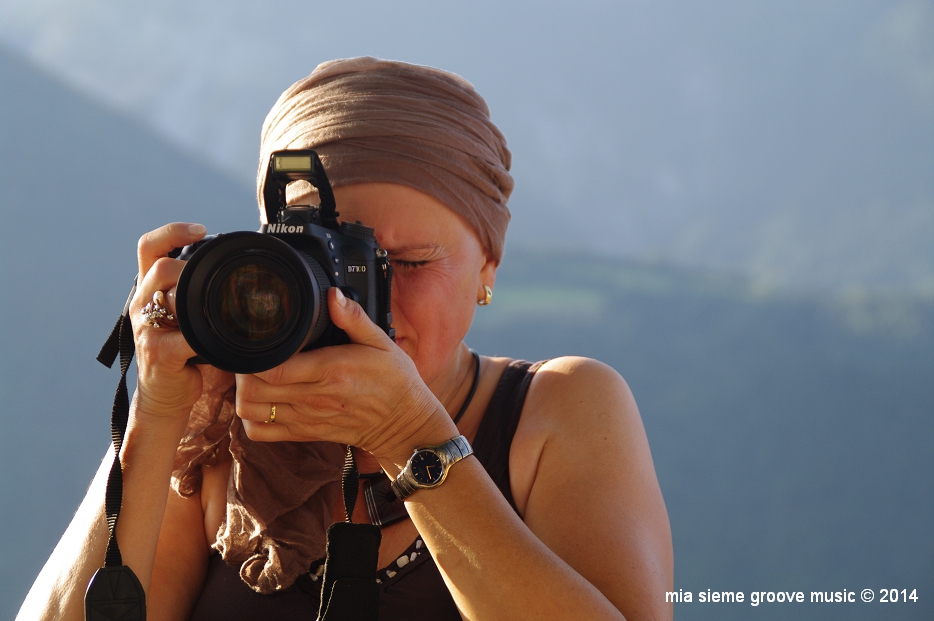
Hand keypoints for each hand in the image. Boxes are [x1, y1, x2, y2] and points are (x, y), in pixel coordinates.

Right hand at [129, 222, 207, 418]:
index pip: (148, 248)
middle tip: (219, 277)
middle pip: (160, 268)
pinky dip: (206, 334)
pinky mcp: (159, 353)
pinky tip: (221, 336)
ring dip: (196, 296)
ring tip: (221, 304)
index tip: (201, 229)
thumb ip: (199, 295)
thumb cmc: (183, 354)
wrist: (167, 395)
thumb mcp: (187, 317)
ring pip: (167, 296)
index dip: (172, 232)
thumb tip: (240, 273)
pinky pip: (184, 335)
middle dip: (191, 268)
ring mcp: (147, 329)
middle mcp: (142, 305)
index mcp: (150, 291)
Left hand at [234, 287, 456, 464]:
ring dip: (244, 392)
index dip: (256, 355)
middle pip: (253, 388)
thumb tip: (333, 295)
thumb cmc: (394, 380)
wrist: (404, 422)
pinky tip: (262, 401)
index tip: (258, 341)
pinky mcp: (305, 433)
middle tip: (252, 355)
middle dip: (244, 370)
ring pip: (251, 410)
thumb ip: (354, 318)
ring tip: (255, 376)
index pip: (274, 367)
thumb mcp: (381, 342)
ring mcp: (307, 419)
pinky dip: (251, 418)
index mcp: (330, 370)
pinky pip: (260, 433)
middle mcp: (315, 397)